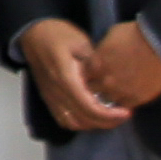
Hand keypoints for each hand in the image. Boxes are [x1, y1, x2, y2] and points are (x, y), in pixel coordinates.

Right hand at [14, 17, 125, 133]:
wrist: (34, 34)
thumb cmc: (59, 34)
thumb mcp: (81, 42)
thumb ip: (95, 64)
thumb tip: (110, 81)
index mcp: (65, 78)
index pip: (88, 106)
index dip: (108, 115)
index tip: (126, 111)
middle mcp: (56, 92)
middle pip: (82, 119)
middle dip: (106, 122)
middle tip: (124, 115)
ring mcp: (50, 97)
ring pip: (73, 123)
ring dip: (93, 124)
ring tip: (110, 116)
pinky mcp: (49, 99)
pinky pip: (64, 119)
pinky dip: (80, 123)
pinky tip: (92, 116)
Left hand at [87, 18, 160, 111]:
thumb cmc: (135, 33)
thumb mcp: (111, 36)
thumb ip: (102, 50)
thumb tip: (100, 56)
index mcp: (96, 63)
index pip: (82, 75)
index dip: (87, 73)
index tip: (92, 72)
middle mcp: (105, 80)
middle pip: (92, 90)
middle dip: (95, 85)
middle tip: (104, 81)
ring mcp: (120, 91)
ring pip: (107, 100)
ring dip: (109, 95)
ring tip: (116, 89)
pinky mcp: (137, 98)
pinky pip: (124, 105)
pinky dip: (124, 101)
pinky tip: (128, 94)